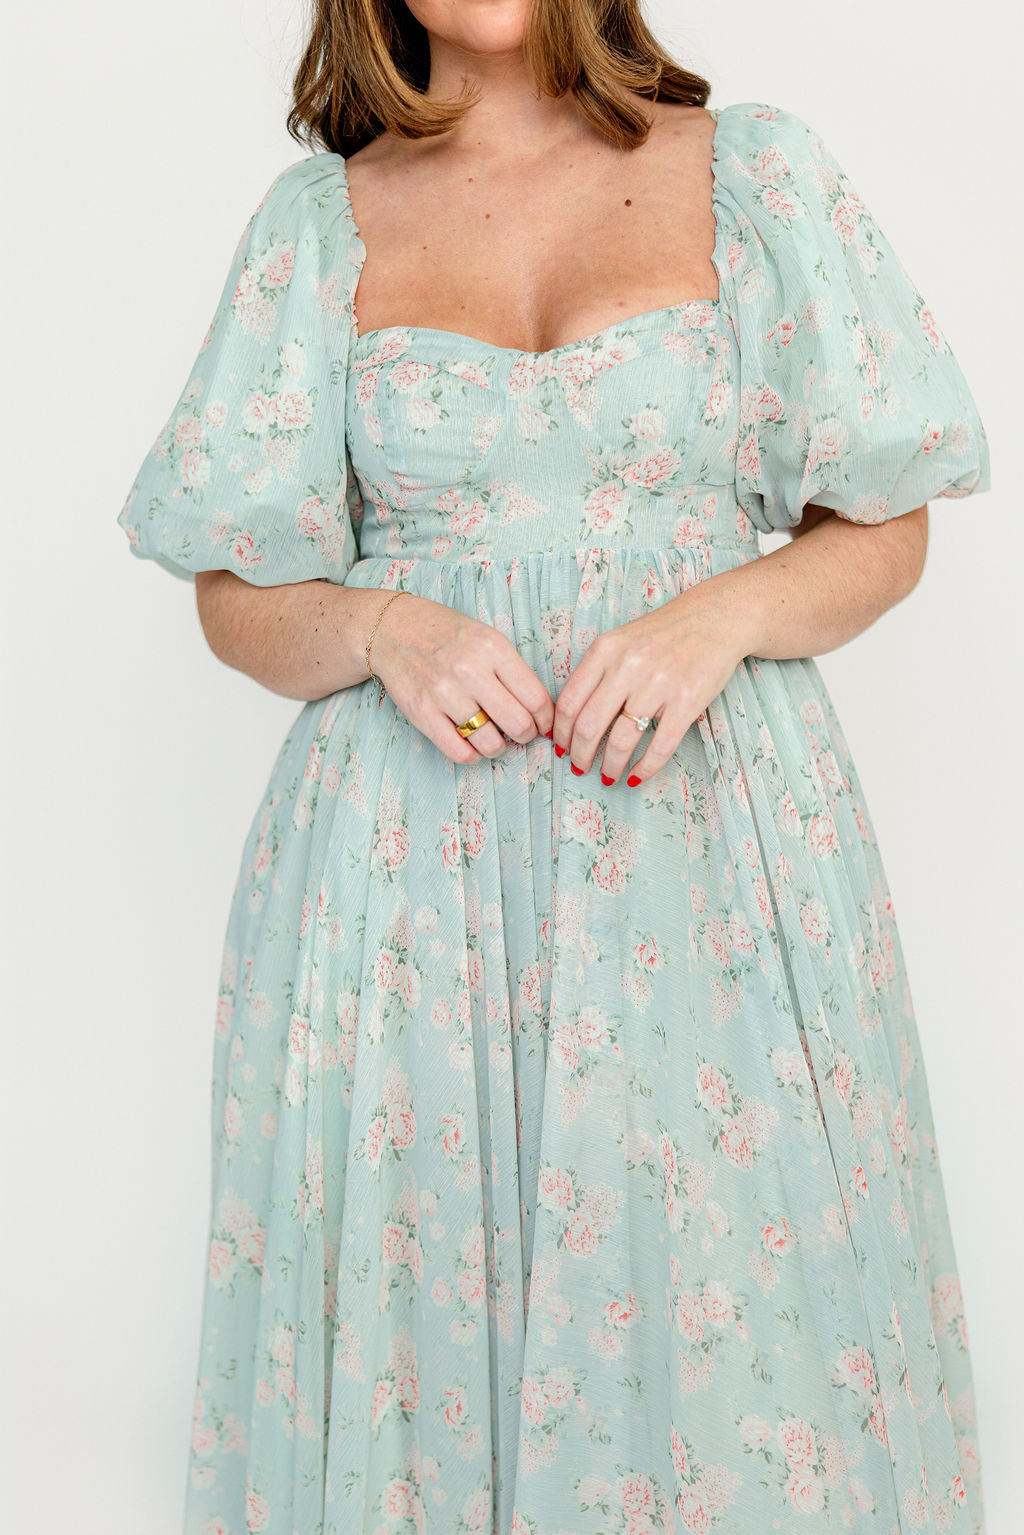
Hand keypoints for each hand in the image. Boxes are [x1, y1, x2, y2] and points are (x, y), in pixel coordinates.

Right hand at [369, 593, 554, 763]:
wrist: (393, 628)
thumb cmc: (446, 634)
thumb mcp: (486, 636)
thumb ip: (512, 669)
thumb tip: (539, 710)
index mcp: (493, 648)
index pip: (536, 698)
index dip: (545, 719)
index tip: (543, 723)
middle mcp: (470, 671)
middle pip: (518, 724)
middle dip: (526, 735)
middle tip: (521, 733)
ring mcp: (444, 694)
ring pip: (491, 743)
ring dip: (499, 747)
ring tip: (494, 737)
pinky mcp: (422, 713)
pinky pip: (459, 752)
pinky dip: (473, 756)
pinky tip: (473, 745)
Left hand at [551, 576, 755, 785]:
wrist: (716, 617)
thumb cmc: (664, 633)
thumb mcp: (621, 640)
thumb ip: (596, 671)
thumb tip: (571, 717)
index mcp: (605, 650)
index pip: (570, 702)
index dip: (561, 733)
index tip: (560, 747)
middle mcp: (628, 666)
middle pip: (589, 726)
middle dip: (580, 755)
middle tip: (579, 767)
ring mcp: (659, 684)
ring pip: (621, 741)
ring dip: (609, 767)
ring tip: (607, 775)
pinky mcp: (687, 701)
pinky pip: (660, 746)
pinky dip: (645, 768)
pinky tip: (637, 776)